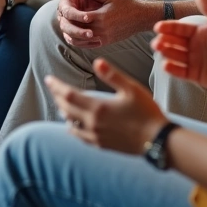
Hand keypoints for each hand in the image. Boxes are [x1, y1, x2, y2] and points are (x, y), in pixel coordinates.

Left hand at [45, 58, 165, 153]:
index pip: (68, 95)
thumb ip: (112, 75)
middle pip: (66, 109)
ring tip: (61, 104)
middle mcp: (92, 123)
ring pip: (71, 124)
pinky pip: (80, 137)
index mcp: (98, 107)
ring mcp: (96, 136)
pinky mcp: (102, 145)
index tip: (48, 79)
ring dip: (64, 112)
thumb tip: (96, 62)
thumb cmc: (147, 112)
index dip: (56, 86)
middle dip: (57, 97)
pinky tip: (73, 126)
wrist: (157, 140)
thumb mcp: (132, 89)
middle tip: (53, 88)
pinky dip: (73, 128)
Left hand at [56, 0, 145, 47]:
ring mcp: (102, 39)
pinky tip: (74, 32)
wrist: (141, 18)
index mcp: (101, 18)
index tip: (66, 7)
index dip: (70, 12)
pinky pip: (86, 45)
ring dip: (69, 33)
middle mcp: (101, 31)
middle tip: (61, 16)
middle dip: (67, 23)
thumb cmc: (125, 3)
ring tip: (66, 23)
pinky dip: (77, 40)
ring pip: (78, 41)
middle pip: (75, 30)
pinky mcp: (104, 43)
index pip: (76, 17)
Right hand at [151, 0, 206, 92]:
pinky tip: (166, 65)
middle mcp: (194, 46)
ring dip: (166, 52)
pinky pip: (180, 71)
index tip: (158, 27)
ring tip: (160, 50)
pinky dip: (172, 69)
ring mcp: (193, 61)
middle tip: (157, 42)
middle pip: (174, 42)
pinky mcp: (194, 75)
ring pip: (174, 55)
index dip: (168, 27)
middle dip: (164, 40)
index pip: (180, 28)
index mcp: (199, 32)